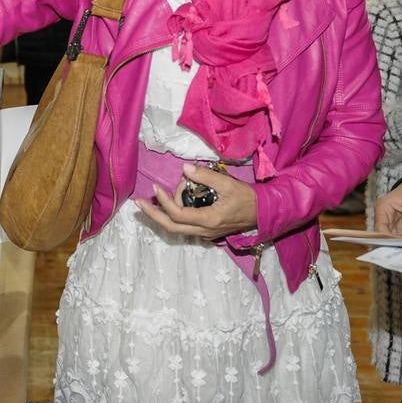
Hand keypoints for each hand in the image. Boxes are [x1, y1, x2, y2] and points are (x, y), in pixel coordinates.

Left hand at [136, 162, 257, 239]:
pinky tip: (167, 206)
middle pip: (171, 227)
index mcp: (209, 220)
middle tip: (138, 204)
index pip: (178, 214)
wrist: (263, 213)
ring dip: (161, 216)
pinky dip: (171, 218)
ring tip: (151, 201)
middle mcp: (204, 230)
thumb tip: (185, 168)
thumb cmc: (248, 198)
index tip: (155, 188)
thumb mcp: (228, 184)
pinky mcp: (207, 232)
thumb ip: (206, 176)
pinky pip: (184, 227)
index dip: (164, 201)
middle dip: (152, 215)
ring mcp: (205, 234)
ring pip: (176, 229)